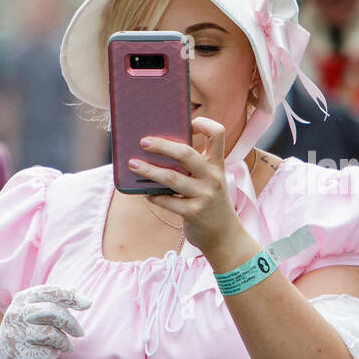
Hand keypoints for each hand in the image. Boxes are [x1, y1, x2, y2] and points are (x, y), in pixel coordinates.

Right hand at [0, 284, 90, 358]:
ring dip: (64, 343)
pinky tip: (50, 355)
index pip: (49, 291)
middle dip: (71, 323)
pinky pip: (47, 352)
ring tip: (66, 347)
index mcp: (22, 299)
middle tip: (80, 333)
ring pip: (51, 334)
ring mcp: (14, 333)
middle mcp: (15, 313)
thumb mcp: (36, 316)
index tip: (88, 303)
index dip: (70, 296)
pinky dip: (54, 355)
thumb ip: (54, 303)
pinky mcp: (16, 352)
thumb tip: (75, 289)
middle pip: (52, 312)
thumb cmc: (26, 336)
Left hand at [126, 117, 251, 261]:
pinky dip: (153, 196)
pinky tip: (146, 194)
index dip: (204, 123)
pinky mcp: (193, 212)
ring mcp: (204, 195)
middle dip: (163, 146)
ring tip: (133, 165)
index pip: (218, 135)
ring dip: (149, 170)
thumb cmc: (212, 205)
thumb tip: (161, 153)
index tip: (190, 122)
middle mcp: (213, 177)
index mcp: (217, 165)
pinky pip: (167, 201)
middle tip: (144, 142)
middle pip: (186, 153)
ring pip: (171, 177)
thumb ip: (195, 168)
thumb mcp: (211, 182)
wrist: (225, 237)